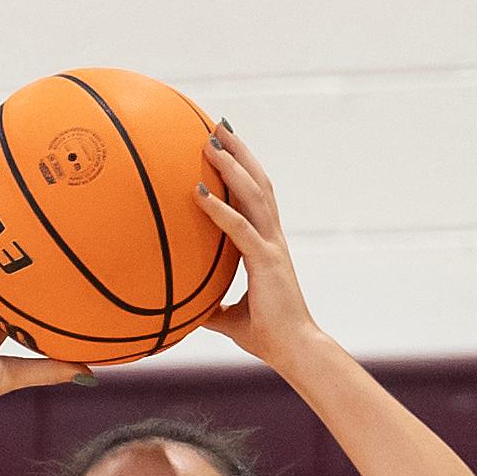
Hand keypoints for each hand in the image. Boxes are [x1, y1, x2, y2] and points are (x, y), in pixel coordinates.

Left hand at [183, 123, 320, 359]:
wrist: (295, 350)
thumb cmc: (267, 335)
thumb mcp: (229, 317)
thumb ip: (210, 305)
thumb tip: (181, 309)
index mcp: (267, 245)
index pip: (256, 198)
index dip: (243, 170)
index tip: (226, 146)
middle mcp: (273, 238)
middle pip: (258, 183)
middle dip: (239, 151)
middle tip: (218, 125)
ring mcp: (272, 246)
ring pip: (254, 195)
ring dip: (232, 165)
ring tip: (210, 141)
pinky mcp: (267, 261)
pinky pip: (239, 229)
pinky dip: (218, 209)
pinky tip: (196, 192)